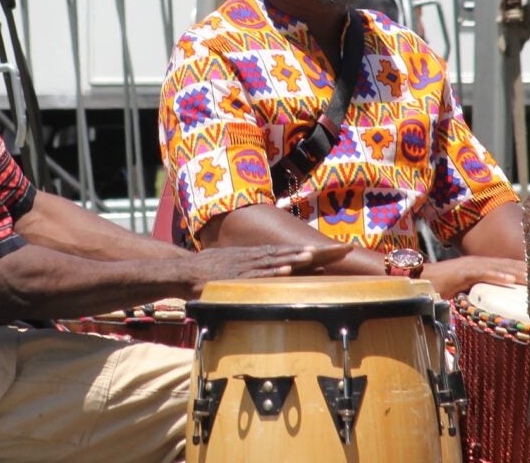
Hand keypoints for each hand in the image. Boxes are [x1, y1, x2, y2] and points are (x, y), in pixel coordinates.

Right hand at [182, 242, 352, 296]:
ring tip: (316, 255)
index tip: (340, 251)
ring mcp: (247, 265)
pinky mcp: (237, 276)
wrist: (185, 269)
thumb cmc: (212, 271)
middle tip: (345, 249)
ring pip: (277, 260)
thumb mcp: (239, 269)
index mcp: (262, 257)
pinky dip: (272, 271)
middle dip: (319, 251)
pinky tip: (287, 271)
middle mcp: (258, 258)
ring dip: (296, 258)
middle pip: (294, 253)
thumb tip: (276, 280)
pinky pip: (258, 273)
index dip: (318, 252)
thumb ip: (257, 274)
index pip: (294, 252)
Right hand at [421, 256, 527, 297]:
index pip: (506, 267)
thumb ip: (476, 293)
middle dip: (527, 269)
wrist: (415, 280)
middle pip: (508, 265)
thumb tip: (489, 304)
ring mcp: (470, 265)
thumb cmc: (436, 287)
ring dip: (518, 272)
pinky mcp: (461, 272)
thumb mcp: (462, 290)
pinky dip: (497, 275)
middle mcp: (477, 262)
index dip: (524, 269)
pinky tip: (510, 279)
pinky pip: (482, 273)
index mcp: (479, 266)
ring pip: (499, 267)